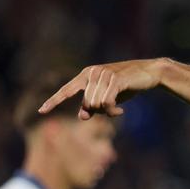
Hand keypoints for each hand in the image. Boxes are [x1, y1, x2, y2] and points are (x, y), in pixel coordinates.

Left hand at [38, 59, 165, 119]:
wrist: (149, 73)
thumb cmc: (127, 85)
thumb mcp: (108, 97)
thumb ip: (93, 106)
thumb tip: (81, 116)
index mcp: (86, 75)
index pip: (66, 90)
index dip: (53, 101)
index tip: (40, 112)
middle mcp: (92, 73)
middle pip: (87, 104)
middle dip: (99, 112)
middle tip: (113, 110)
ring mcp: (103, 74)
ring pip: (96, 105)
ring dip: (108, 112)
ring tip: (117, 109)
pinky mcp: (115, 79)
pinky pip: (106, 103)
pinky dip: (112, 112)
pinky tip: (121, 112)